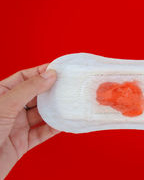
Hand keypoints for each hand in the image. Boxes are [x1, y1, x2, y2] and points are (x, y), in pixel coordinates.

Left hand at [0, 64, 58, 178]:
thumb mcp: (5, 105)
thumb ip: (28, 89)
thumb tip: (49, 75)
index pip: (22, 78)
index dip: (40, 72)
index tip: (57, 69)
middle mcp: (8, 109)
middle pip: (34, 95)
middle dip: (51, 90)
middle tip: (67, 85)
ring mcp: (15, 126)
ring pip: (40, 115)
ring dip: (55, 110)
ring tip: (69, 102)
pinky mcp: (21, 143)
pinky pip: (41, 133)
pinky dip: (53, 128)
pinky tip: (63, 122)